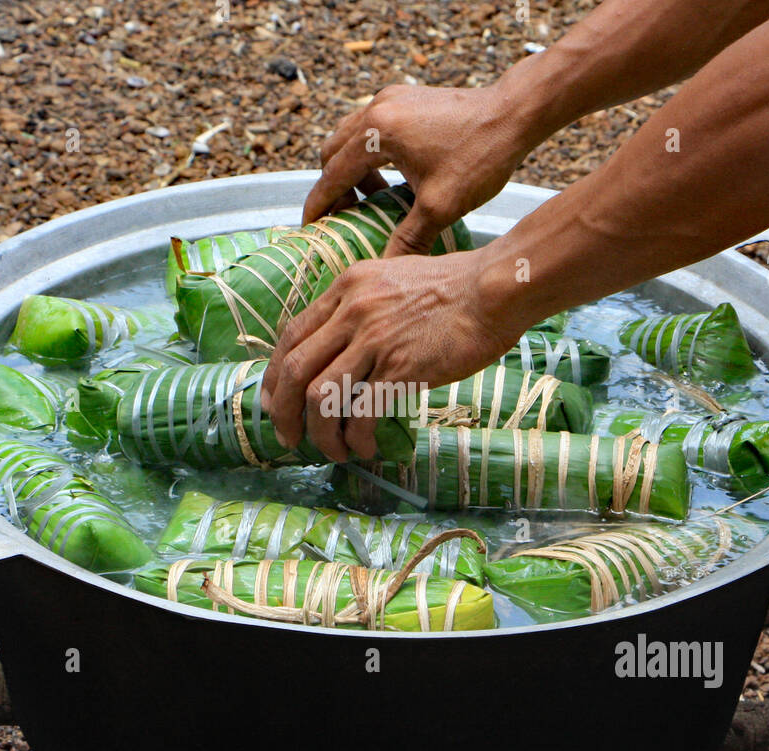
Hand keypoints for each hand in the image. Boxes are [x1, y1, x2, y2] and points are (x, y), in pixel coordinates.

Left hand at [260, 250, 524, 462]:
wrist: (494, 291)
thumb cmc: (454, 288)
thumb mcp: (393, 281)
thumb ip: (363, 307)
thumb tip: (345, 347)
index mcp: (346, 287)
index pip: (291, 335)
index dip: (274, 375)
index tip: (273, 402)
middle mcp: (351, 310)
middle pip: (293, 370)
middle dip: (282, 413)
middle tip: (289, 438)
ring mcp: (373, 339)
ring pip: (320, 397)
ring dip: (320, 434)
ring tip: (335, 451)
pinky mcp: (400, 366)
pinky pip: (360, 413)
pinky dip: (356, 438)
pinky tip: (366, 447)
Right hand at [304, 84, 533, 256]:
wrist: (515, 113)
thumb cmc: (481, 156)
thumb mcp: (441, 205)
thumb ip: (408, 238)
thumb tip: (386, 269)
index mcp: (376, 132)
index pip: (332, 174)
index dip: (319, 204)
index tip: (310, 226)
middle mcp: (376, 108)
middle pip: (333, 151)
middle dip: (335, 185)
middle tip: (349, 215)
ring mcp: (391, 98)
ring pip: (351, 136)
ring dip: (354, 168)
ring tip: (375, 197)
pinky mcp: (407, 97)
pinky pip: (372, 126)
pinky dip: (372, 152)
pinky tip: (396, 175)